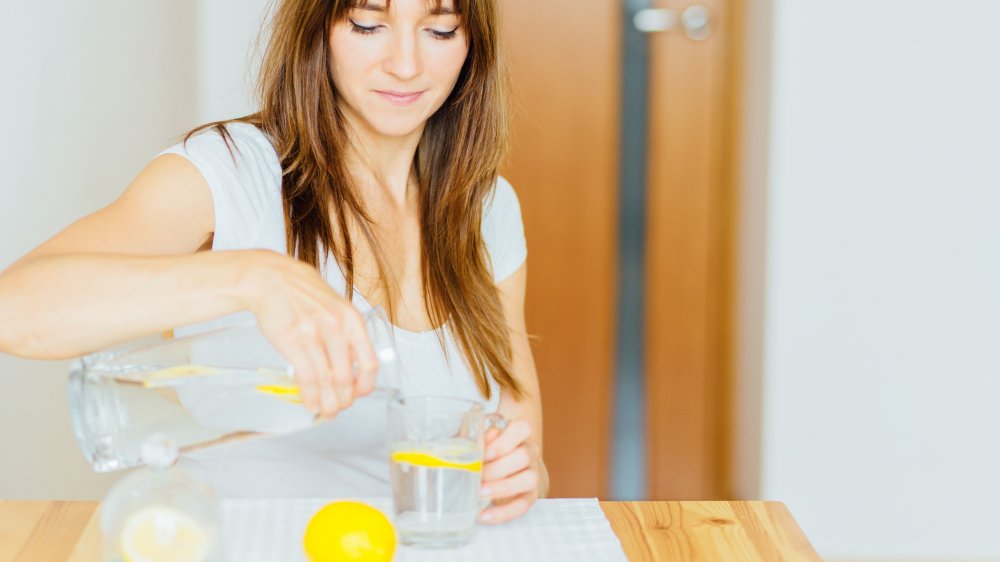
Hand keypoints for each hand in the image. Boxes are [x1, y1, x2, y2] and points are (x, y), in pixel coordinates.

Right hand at [237, 250, 377, 417]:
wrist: (273, 278)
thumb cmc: (305, 295)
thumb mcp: (336, 309)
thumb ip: (346, 336)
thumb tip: (352, 370)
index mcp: (353, 321)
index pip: (369, 363)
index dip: (365, 386)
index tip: (358, 395)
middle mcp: (336, 327)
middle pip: (346, 377)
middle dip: (343, 400)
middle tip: (338, 408)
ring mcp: (313, 334)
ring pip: (326, 380)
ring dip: (326, 402)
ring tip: (325, 411)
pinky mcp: (292, 340)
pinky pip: (306, 377)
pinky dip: (309, 395)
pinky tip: (310, 403)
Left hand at [479, 418, 544, 523]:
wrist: (504, 465)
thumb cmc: (488, 449)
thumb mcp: (480, 439)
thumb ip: (475, 439)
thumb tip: (466, 448)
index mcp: (519, 433)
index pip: (521, 429)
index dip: (504, 441)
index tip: (484, 453)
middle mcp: (530, 452)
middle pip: (524, 455)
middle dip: (498, 467)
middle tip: (478, 475)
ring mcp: (533, 474)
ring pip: (529, 479)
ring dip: (503, 487)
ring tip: (481, 493)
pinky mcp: (530, 495)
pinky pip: (523, 505)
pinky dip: (503, 513)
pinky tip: (484, 515)